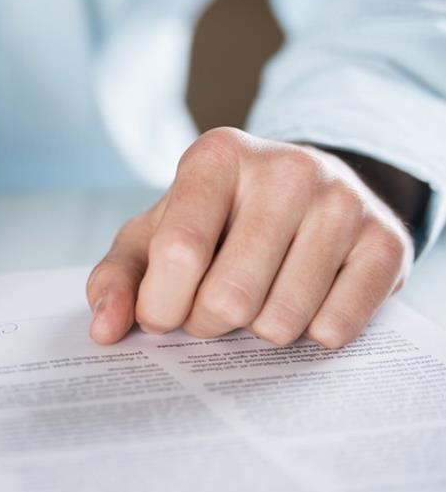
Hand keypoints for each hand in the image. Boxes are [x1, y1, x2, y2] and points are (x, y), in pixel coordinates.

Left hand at [88, 128, 413, 348]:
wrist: (304, 193)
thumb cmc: (214, 221)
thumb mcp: (153, 236)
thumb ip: (117, 278)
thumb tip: (104, 330)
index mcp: (216, 157)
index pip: (179, 254)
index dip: (161, 306)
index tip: (161, 314)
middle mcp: (286, 168)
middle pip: (228, 299)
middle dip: (208, 323)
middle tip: (213, 305)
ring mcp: (343, 201)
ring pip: (280, 323)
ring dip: (257, 331)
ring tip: (259, 295)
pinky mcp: (387, 241)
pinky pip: (334, 329)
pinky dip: (309, 334)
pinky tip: (305, 299)